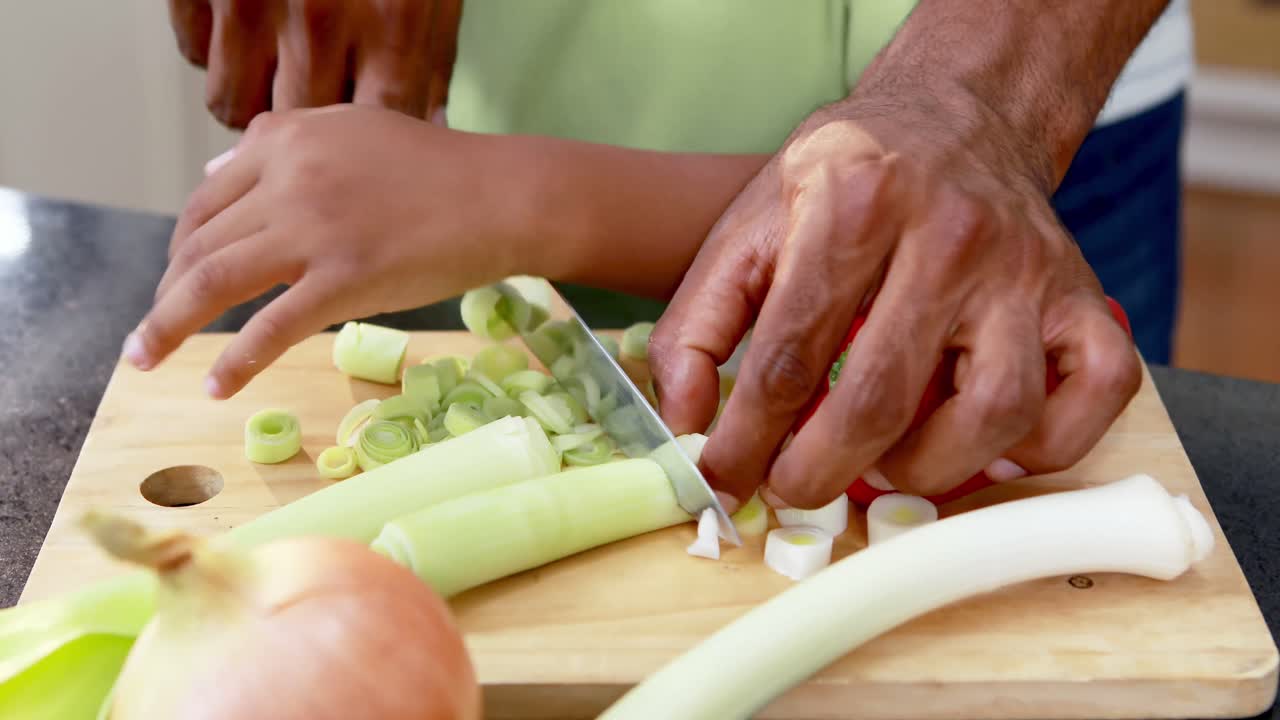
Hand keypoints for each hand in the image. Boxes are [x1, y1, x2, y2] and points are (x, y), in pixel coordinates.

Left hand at [123, 105, 533, 396]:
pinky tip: (216, 387)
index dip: (177, 249)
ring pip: (215, 284)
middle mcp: (287, 180)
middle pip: (197, 245)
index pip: (204, 202)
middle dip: (164, 294)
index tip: (171, 282)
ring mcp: (314, 232)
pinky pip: (272, 327)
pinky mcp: (346, 280)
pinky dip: (236, 362)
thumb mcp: (349, 130)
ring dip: (168, 326)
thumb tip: (213, 173)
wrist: (500, 196)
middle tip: (151, 334)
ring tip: (146, 359)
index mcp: (284, 141)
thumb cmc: (435, 169)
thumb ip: (280, 144)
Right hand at [166, 0, 460, 128]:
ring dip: (251, 95)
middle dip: (301, 123)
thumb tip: (429, 128)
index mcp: (391, 24)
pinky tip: (240, 25)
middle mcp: (321, 21)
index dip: (368, 150)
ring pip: (234, 107)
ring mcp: (252, 5)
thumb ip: (427, 62)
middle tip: (308, 98)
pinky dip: (214, 51)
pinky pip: (195, 57)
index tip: (362, 145)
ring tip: (271, 63)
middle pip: (301, 127)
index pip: (380, 125)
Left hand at [649, 87, 1141, 510]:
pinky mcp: (1085, 298)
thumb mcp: (749, 225)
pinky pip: (1092, 398)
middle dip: (821, 472)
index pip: (789, 354)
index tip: (722, 478)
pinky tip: (983, 444)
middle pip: (883, 398)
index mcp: (855, 203)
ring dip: (927, 470)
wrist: (958, 117)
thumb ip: (699, 324)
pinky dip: (1044, 448)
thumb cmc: (848, 182)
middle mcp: (951, 234)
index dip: (746, 438)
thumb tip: (684, 426)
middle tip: (793, 488)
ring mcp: (1029, 269)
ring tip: (883, 463)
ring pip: (995, 412)